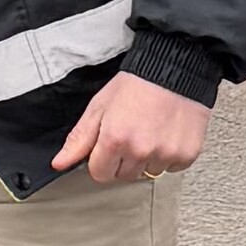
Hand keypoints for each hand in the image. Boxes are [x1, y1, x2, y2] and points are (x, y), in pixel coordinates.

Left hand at [53, 71, 210, 184]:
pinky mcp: (186, 154)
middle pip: (123, 176)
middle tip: (131, 134)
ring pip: (149, 173)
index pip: (100, 174)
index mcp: (115, 140)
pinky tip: (166, 134)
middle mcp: (140, 151)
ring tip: (150, 131)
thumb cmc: (137, 84)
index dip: (101, 160)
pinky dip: (168, 156)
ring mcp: (165, 154)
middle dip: (123, 160)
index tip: (108, 146)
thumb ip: (79, 139)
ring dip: (147, 159)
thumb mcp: (99, 107)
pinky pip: (172, 168)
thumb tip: (59, 163)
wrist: (175, 70)